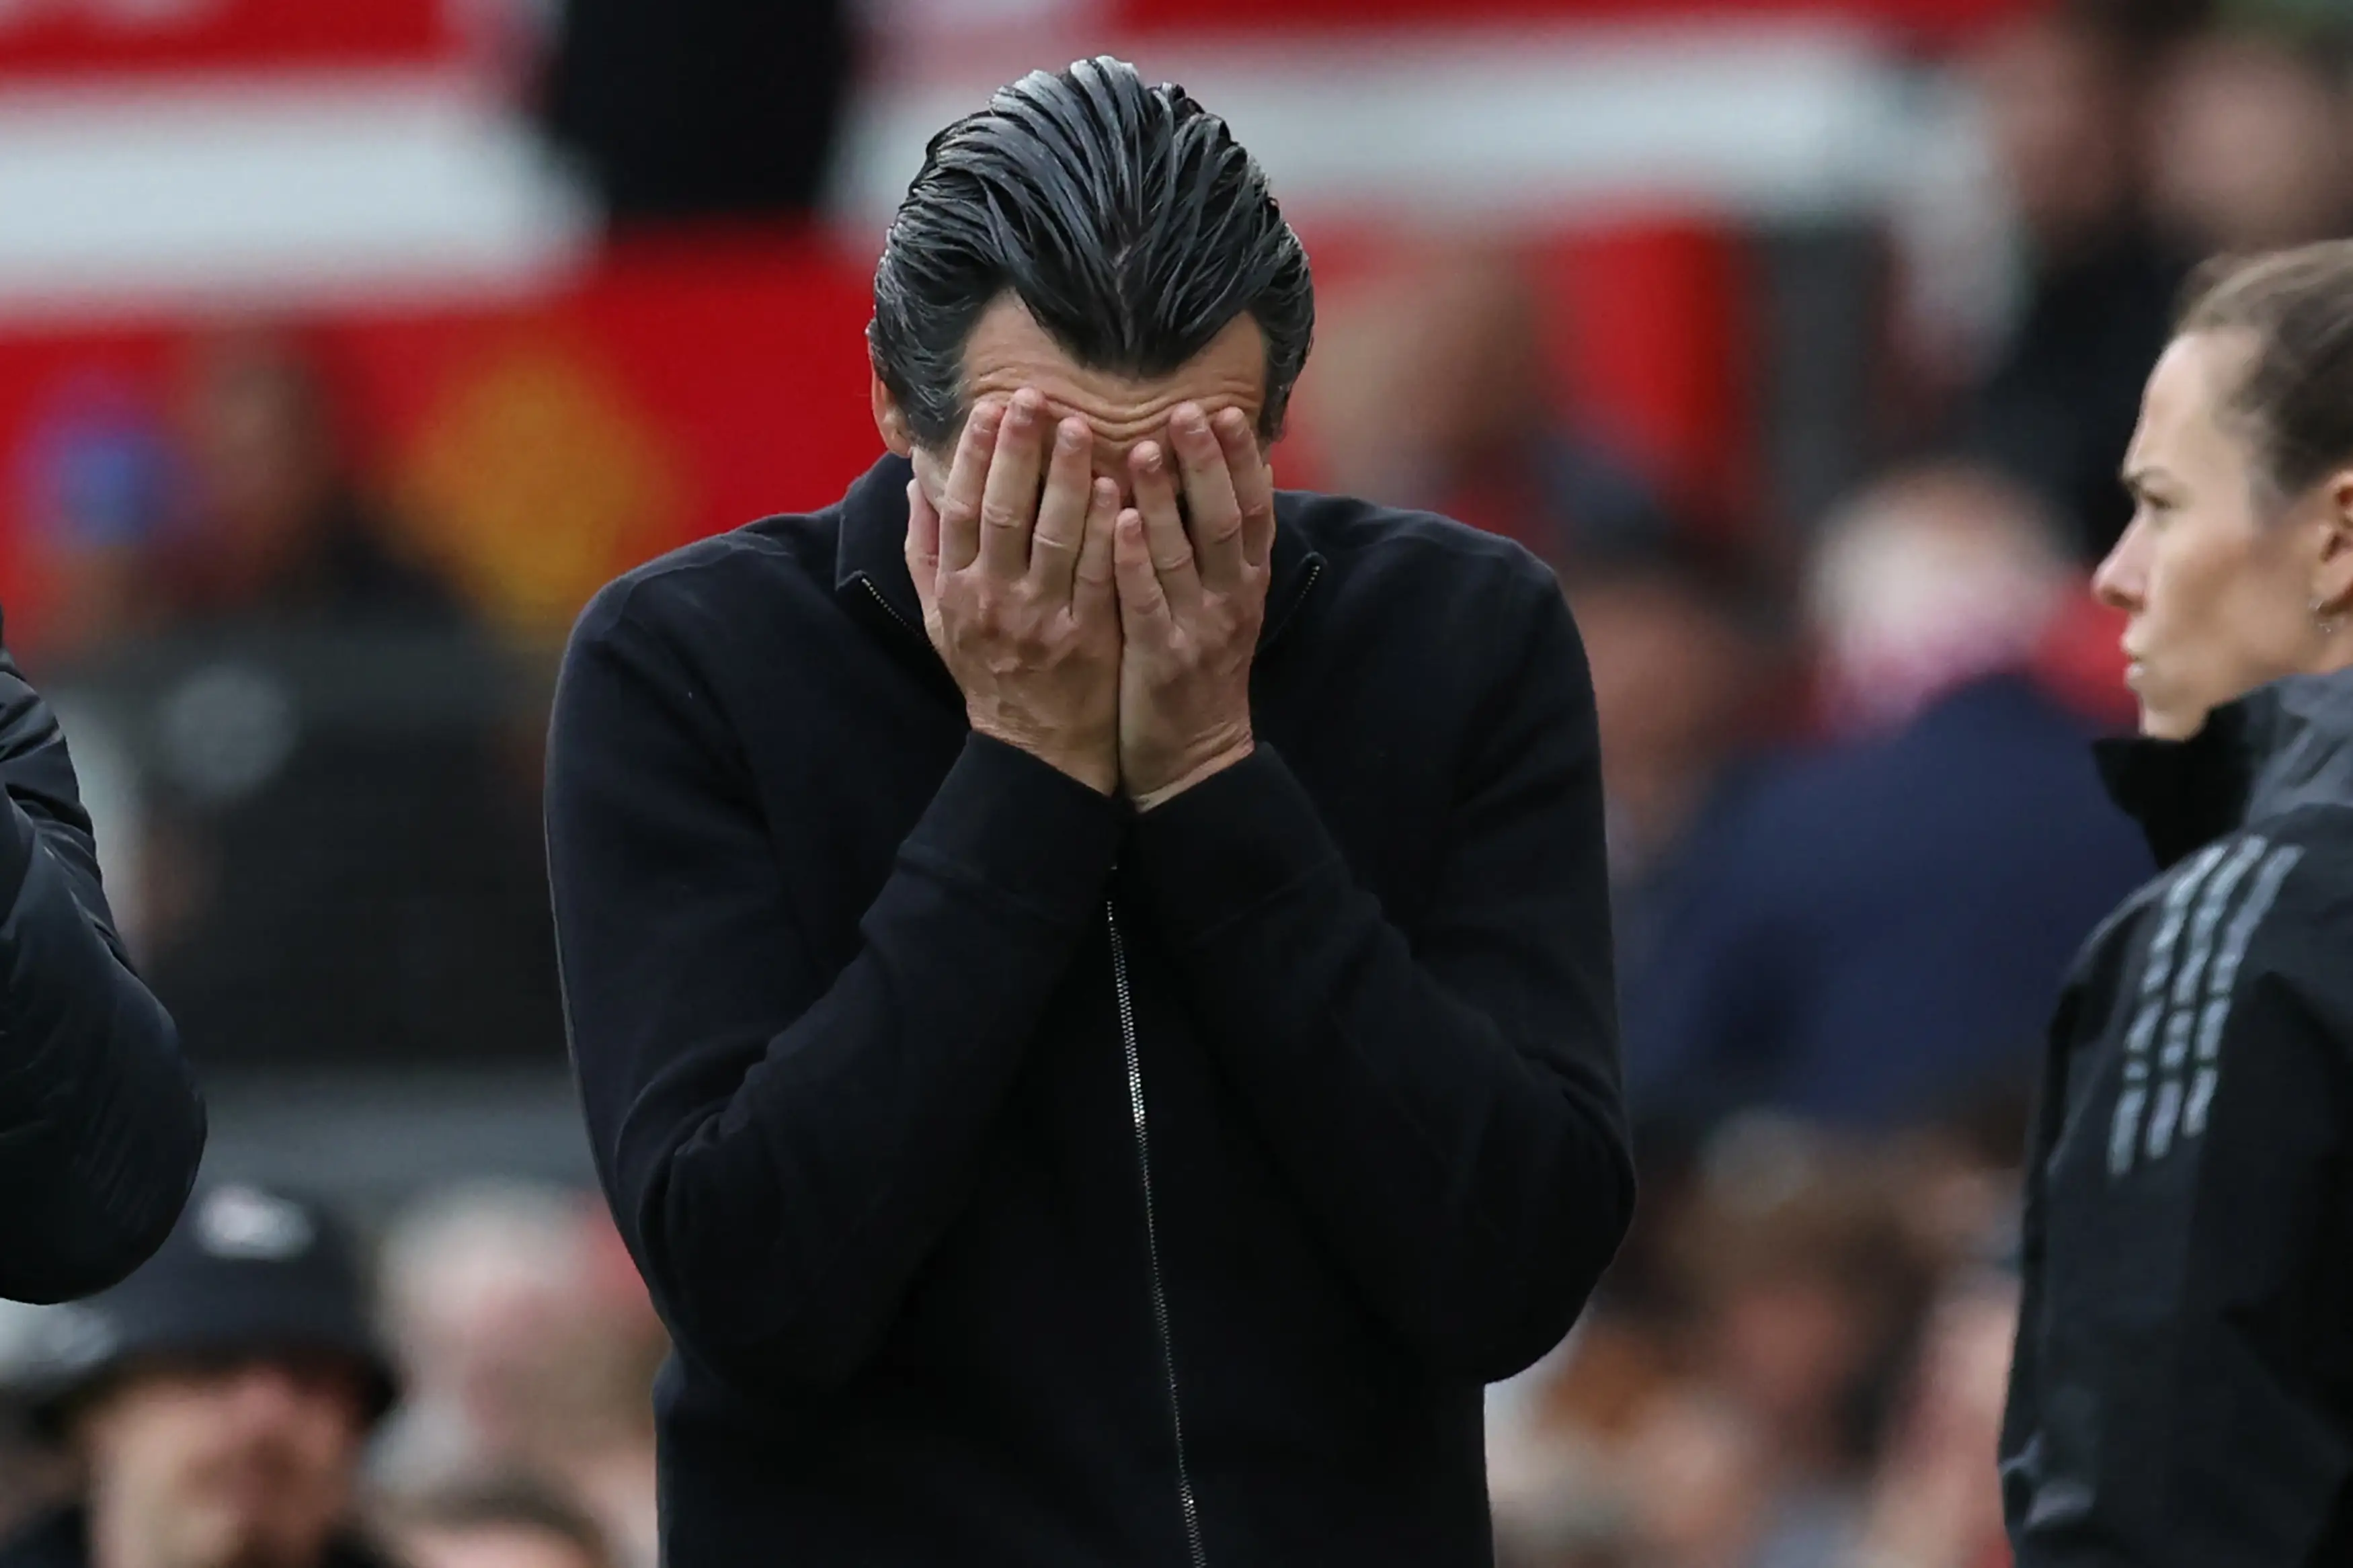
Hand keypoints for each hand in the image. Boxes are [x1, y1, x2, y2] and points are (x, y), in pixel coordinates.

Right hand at [906, 390, 1122, 794]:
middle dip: (1018, 451)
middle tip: (1034, 397)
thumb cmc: (989, 672)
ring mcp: (1044, 620)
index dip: (973, 457)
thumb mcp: (941, 619)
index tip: (989, 408)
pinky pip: (1101, 575)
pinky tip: (1120, 489)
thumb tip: (917, 483)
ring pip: (1056, 538)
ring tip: (1082, 427)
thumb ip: (926, 551)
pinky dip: (1110, 531)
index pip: (961, 509)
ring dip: (1068, 479)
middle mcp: (996, 601)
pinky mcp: (1091, 637)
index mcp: (958, 591)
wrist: (1037, 748)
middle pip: (1004, 513)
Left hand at [1112, 404, 1273, 808]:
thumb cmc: (1197, 671)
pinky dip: (1134, 558)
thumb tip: (1206, 478)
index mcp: (1247, 583)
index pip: (1255, 509)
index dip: (1243, 459)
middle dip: (1207, 462)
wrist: (1194, 760)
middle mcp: (1231, 600)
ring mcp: (1198, 630)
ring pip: (1184, 554)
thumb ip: (1215, 550)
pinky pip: (1147, 601)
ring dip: (1165, 498)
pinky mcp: (1161, 660)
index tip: (1227, 409)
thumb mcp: (1222, 607)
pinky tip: (1119, 519)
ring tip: (1141, 447)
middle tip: (1187, 409)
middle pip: (1226, 519)